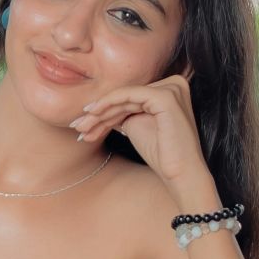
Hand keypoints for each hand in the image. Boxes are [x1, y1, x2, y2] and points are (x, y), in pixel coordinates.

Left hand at [67, 71, 209, 188]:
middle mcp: (174, 84)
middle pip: (127, 96)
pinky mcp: (166, 96)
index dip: (105, 110)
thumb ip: (121, 111)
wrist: (180, 175)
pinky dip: (108, 104)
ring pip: (125, 96)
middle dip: (99, 113)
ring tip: (81, 128)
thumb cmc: (161, 154)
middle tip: (77, 126)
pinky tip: (93, 115)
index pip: (130, 97)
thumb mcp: (135, 126)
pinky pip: (129, 95)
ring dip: (99, 112)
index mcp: (170, 89)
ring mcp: (173, 88)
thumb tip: (95, 106)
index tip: (82, 125)